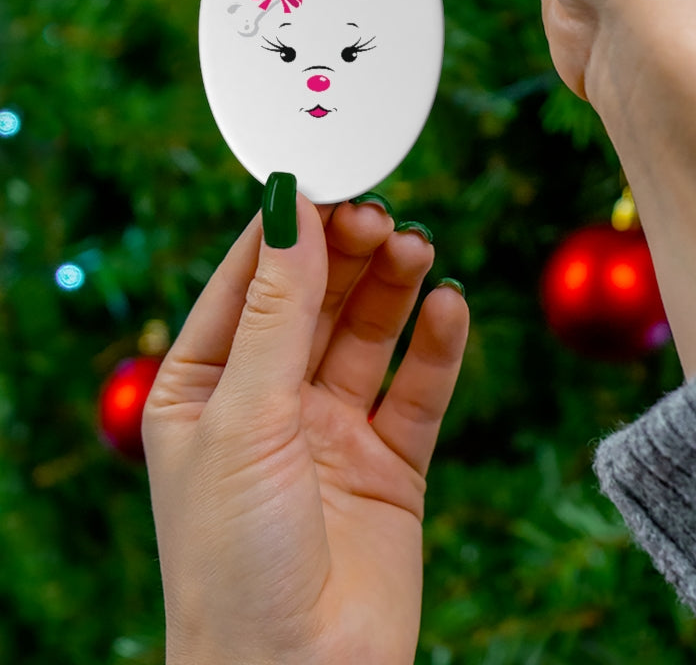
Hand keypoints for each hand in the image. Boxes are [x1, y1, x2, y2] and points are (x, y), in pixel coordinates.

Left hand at [143, 193, 468, 664]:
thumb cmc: (234, 560)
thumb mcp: (244, 417)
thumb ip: (276, 311)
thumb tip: (288, 209)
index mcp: (205, 387)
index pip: (247, 282)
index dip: (287, 228)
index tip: (327, 176)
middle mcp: (269, 402)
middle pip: (316, 299)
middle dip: (348, 253)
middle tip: (383, 216)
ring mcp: (332, 430)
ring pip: (369, 334)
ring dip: (394, 287)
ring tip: (418, 249)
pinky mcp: (391, 461)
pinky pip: (418, 388)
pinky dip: (437, 345)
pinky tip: (450, 306)